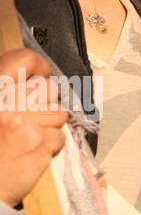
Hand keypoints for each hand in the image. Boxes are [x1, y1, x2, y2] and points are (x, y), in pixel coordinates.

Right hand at [0, 50, 67, 208]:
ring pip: (58, 112)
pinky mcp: (40, 142)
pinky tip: (31, 154)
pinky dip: (50, 146)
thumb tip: (31, 80)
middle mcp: (7, 102)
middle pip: (48, 88)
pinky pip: (60, 136)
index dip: (36, 66)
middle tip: (29, 120)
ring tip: (26, 140)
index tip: (38, 75)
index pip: (22, 60)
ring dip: (48, 126)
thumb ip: (5, 95)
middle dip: (45, 103)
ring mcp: (25, 122)